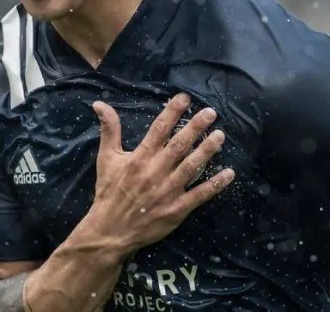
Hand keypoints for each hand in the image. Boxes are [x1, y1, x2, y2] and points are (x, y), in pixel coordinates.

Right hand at [83, 93, 234, 253]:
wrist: (111, 230)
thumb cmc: (109, 192)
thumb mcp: (106, 158)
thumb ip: (109, 130)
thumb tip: (99, 104)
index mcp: (140, 158)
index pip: (159, 129)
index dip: (172, 112)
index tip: (185, 98)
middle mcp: (156, 171)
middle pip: (179, 144)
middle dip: (196, 127)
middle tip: (211, 113)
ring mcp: (168, 191)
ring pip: (192, 166)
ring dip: (207, 150)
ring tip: (220, 135)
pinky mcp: (177, 209)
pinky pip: (200, 194)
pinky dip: (215, 184)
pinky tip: (229, 173)